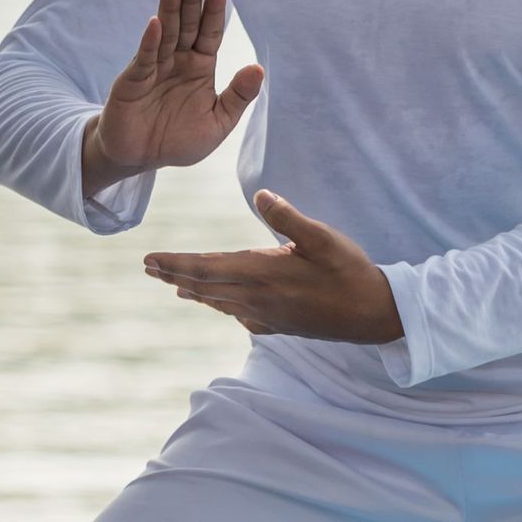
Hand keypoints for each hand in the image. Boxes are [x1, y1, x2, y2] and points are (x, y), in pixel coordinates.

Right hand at [91, 0, 263, 174]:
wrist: (140, 157)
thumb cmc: (179, 139)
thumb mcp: (218, 122)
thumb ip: (238, 96)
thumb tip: (258, 69)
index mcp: (200, 66)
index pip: (209, 33)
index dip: (213, 11)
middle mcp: (177, 60)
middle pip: (186, 24)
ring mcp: (154, 67)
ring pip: (165, 32)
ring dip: (169, 7)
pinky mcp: (133, 80)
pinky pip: (144, 58)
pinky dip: (150, 41)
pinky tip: (156, 23)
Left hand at [143, 191, 404, 344]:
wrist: (373, 315)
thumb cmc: (350, 271)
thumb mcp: (324, 238)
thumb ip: (289, 218)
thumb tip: (261, 195)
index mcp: (262, 273)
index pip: (207, 267)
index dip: (176, 262)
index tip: (150, 258)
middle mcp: (257, 298)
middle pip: (205, 286)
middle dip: (174, 275)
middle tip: (148, 268)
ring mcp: (267, 316)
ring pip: (220, 303)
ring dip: (193, 291)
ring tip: (173, 285)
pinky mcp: (280, 326)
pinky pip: (240, 316)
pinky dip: (221, 307)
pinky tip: (219, 304)